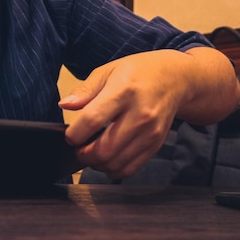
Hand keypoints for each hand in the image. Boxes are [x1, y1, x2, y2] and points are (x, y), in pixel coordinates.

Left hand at [58, 47, 238, 178]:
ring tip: (90, 152)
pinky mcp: (156, 144)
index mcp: (123, 91)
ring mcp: (150, 132)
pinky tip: (106, 157)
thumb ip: (84, 91)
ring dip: (96, 164)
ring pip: (116, 163)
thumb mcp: (107, 71)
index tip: (70, 135)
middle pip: (104, 149)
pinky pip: (130, 168)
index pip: (93, 120)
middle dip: (83, 154)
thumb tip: (64, 105)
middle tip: (78, 147)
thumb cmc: (138, 72)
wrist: (175, 78)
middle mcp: (140, 114)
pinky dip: (113, 169)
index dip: (74, 133)